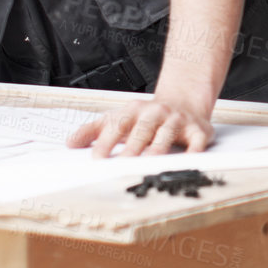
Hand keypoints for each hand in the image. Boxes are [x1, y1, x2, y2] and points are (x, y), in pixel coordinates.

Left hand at [67, 88, 213, 156]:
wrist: (184, 102)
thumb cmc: (146, 117)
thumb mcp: (118, 117)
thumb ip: (93, 130)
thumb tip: (69, 143)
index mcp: (134, 111)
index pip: (118, 125)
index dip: (107, 141)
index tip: (96, 159)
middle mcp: (155, 114)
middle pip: (141, 131)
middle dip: (131, 149)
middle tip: (120, 166)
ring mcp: (176, 121)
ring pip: (166, 136)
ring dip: (157, 150)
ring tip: (149, 165)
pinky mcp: (197, 131)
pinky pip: (196, 141)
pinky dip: (194, 151)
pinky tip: (189, 161)